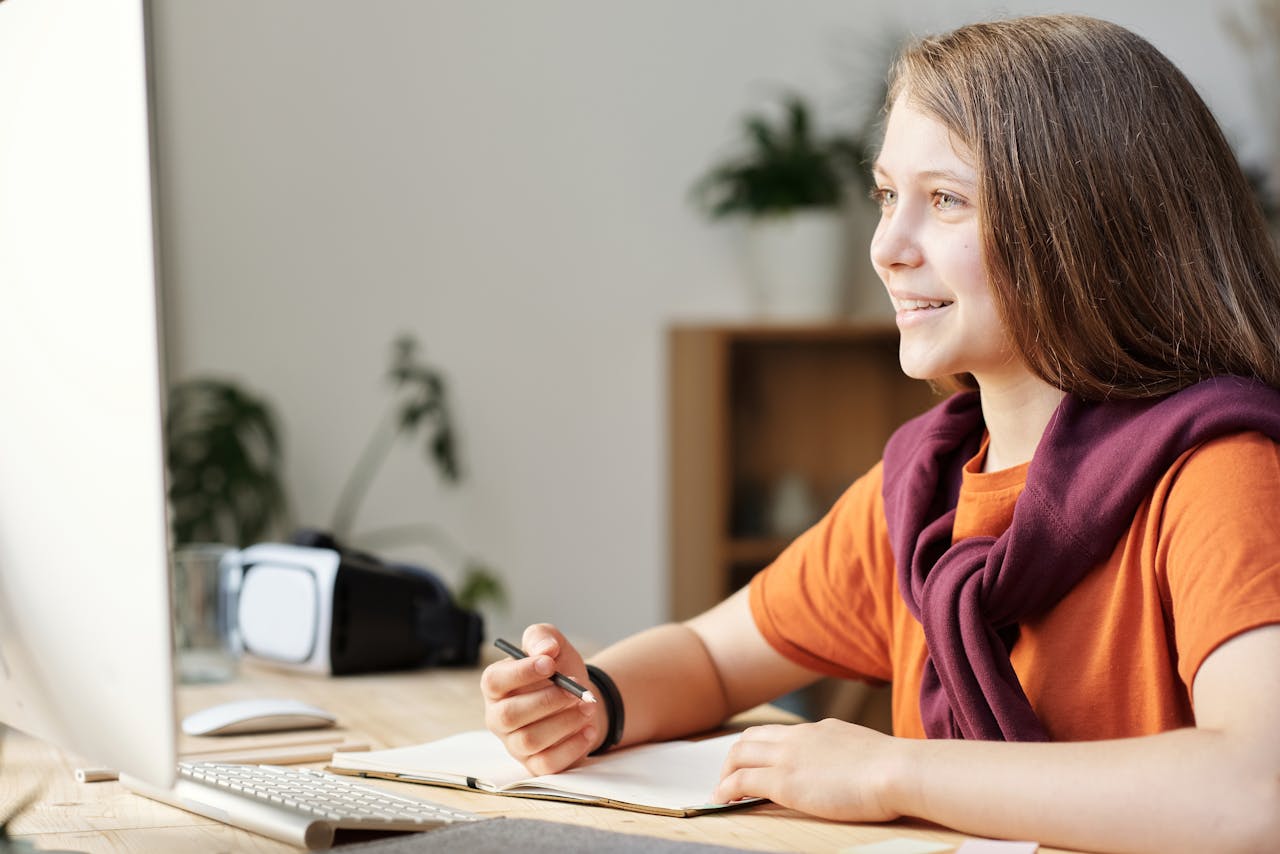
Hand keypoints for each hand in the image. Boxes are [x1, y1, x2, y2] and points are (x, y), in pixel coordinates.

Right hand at [480, 623, 601, 774]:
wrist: (580, 699)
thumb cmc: (559, 671)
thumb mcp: (552, 646)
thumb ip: (542, 638)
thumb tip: (546, 650)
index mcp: (496, 685)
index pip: (494, 681)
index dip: (521, 672)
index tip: (550, 664)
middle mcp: (498, 717)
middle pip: (509, 715)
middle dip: (548, 701)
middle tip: (576, 690)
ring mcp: (514, 744)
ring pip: (530, 740)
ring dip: (565, 722)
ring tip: (588, 706)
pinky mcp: (534, 765)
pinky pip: (548, 763)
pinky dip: (572, 746)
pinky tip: (589, 729)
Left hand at [713, 719, 905, 822]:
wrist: (897, 771)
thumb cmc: (896, 770)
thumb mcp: (865, 754)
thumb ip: (848, 757)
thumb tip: (850, 769)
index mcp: (820, 730)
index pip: (778, 733)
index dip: (760, 748)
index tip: (755, 763)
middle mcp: (798, 737)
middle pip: (751, 738)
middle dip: (736, 757)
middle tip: (731, 778)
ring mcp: (788, 756)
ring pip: (739, 754)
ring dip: (725, 772)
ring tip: (721, 791)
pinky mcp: (783, 780)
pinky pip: (741, 780)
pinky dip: (725, 789)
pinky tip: (722, 800)